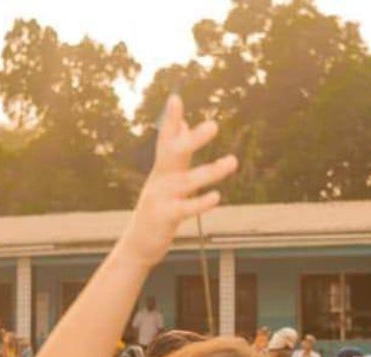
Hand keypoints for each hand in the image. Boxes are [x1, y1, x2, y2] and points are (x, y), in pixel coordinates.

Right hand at [117, 95, 237, 270]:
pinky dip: (201, 202)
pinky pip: (186, 208)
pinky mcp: (166, 218)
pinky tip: (216, 196)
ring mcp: (161, 198)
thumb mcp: (165, 178)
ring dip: (211, 172)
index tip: (176, 97)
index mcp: (162, 169)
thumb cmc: (157, 208)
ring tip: (233, 162)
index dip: (170, 119)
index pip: (167, 139)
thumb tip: (184, 122)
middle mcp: (160, 179)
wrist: (138, 244)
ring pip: (188, 181)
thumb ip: (176, 152)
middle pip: (175, 154)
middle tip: (214, 125)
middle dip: (193, 139)